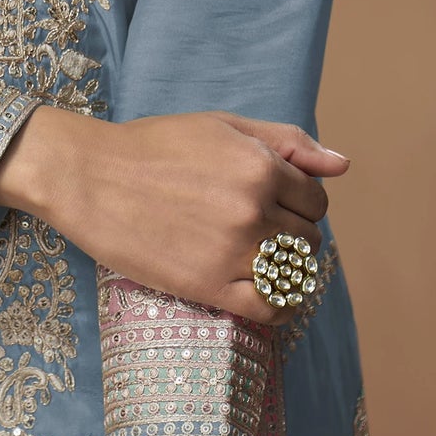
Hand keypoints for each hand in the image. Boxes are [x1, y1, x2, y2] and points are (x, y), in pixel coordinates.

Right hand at [0, 104, 346, 324]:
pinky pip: (271, 309)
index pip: (316, 201)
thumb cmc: (154, 146)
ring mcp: (233, 253)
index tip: (275, 203)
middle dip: (291, 233)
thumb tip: (344, 165)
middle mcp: (254, 210)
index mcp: (260, 167)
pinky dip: (277, 304)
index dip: (300, 202)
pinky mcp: (210, 288)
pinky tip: (260, 289)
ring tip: (250, 253)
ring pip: (292, 273)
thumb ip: (287, 142)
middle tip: (255, 226)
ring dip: (281, 266)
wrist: (91, 177)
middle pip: (308, 239)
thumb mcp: (222, 126)